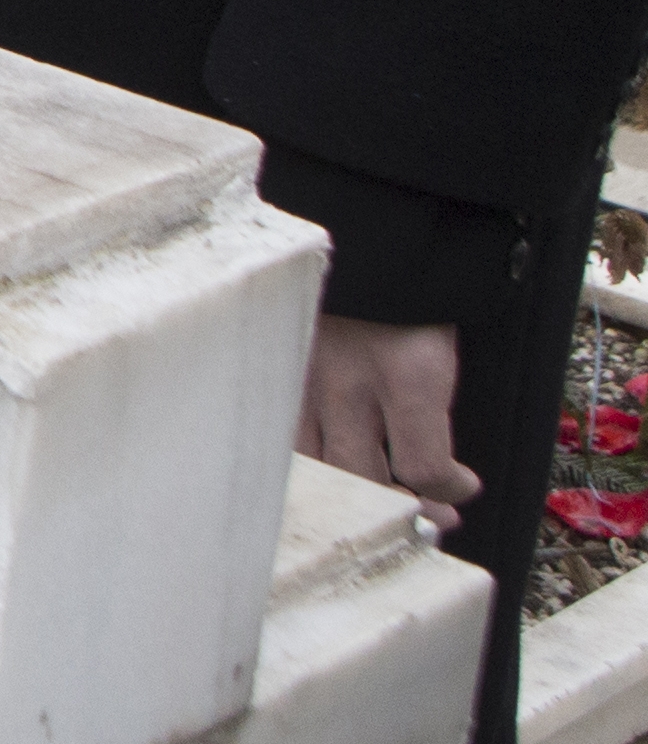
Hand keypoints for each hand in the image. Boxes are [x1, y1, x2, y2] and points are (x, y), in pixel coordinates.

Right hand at [297, 311, 476, 536]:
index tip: (462, 485)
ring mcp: (305, 380)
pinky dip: (315, 464)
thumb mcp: (438, 347)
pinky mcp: (279, 373)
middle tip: (430, 511)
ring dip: (356, 492)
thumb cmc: (407, 293)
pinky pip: (290, 440)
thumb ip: (433, 406)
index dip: (449, 488)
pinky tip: (334, 464)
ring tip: (382, 496)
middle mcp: (352, 382)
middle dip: (406, 504)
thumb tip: (434, 470)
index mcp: (409, 372)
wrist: (358, 233)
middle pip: (367, 479)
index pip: (424, 466)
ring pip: (322, 468)